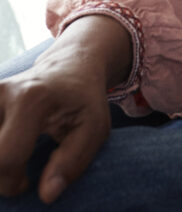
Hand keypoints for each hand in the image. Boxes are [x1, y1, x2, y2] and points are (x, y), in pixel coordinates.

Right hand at [0, 16, 131, 202]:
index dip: (12, 183)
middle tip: (17, 174)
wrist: (72, 64)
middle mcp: (3, 92)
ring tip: (14, 153)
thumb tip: (47, 195)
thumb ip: (72, 161)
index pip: (5, 158)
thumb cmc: (85, 99)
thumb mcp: (94, 127)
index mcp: (31, 99)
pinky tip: (7, 143)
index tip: (26, 184)